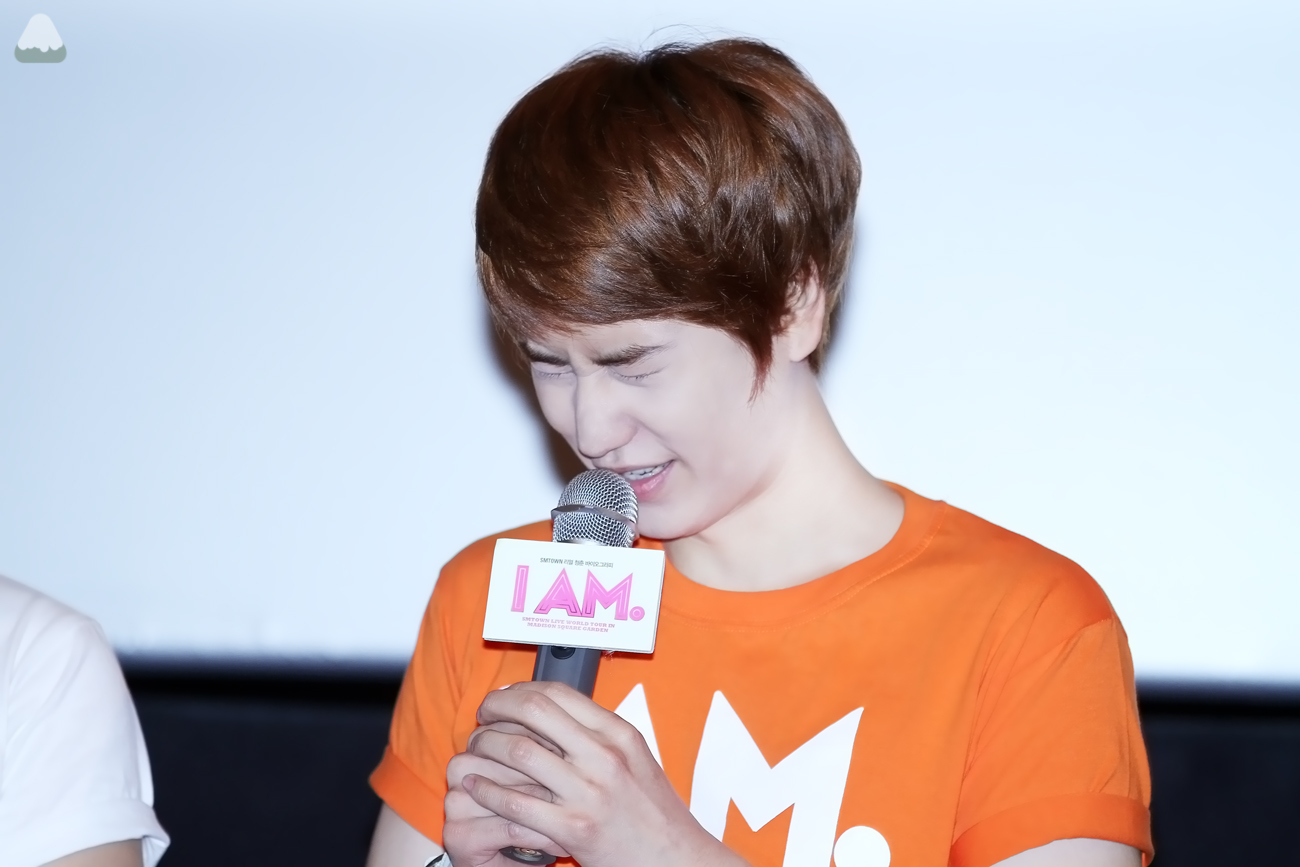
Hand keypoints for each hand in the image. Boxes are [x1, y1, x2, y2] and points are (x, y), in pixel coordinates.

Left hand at [446, 681, 748, 866]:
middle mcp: (604, 756)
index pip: (558, 693)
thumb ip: (599, 734)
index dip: (520, 690)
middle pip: (534, 711)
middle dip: (497, 709)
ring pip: (519, 751)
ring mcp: (589, 792)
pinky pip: (516, 802)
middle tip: (482, 717)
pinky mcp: (573, 829)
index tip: (503, 698)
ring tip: (475, 750)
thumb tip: (557, 713)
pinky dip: (488, 790)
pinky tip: (476, 786)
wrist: (676, 859)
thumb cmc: (654, 813)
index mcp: (618, 734)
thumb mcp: (635, 758)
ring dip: (486, 746)